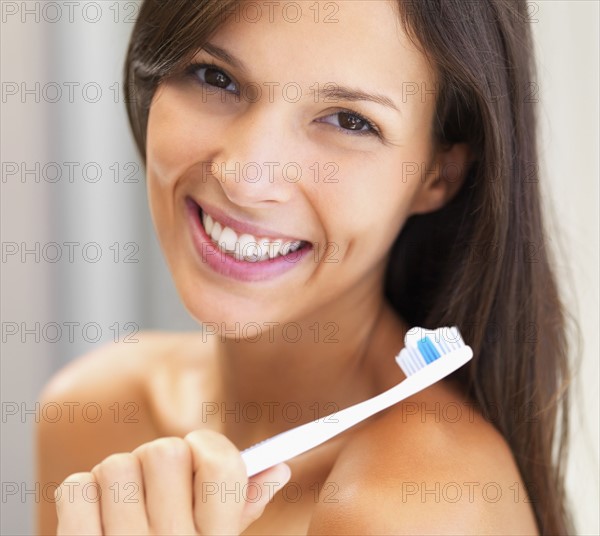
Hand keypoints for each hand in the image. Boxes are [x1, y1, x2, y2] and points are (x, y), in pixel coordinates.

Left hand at [55, 430, 290, 534]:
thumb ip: (244, 507)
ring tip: (126, 504)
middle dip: (158, 460)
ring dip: (119, 478)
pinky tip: (96, 516)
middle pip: (163, 452)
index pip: (221, 464)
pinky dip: (83, 494)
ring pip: (117, 466)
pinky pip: (76, 487)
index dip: (207, 444)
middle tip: (158, 484)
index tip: (198, 450)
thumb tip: (278, 468)